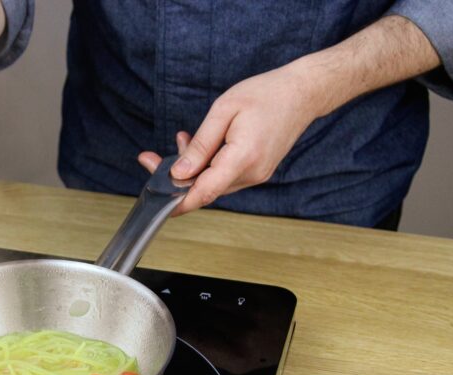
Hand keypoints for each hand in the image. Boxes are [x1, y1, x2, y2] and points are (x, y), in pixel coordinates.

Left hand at [138, 63, 321, 214]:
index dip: (177, 201)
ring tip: (181, 139)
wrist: (303, 94)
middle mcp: (252, 173)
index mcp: (244, 158)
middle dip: (175, 177)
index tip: (156, 200)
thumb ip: (200, 145)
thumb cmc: (265, 94)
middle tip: (148, 158)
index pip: (204, 192)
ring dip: (191, 168)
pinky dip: (206, 165)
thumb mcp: (224, 110)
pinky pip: (224, 176)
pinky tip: (198, 146)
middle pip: (204, 189)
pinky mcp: (256, 172)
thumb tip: (178, 173)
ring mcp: (256, 175)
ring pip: (212, 183)